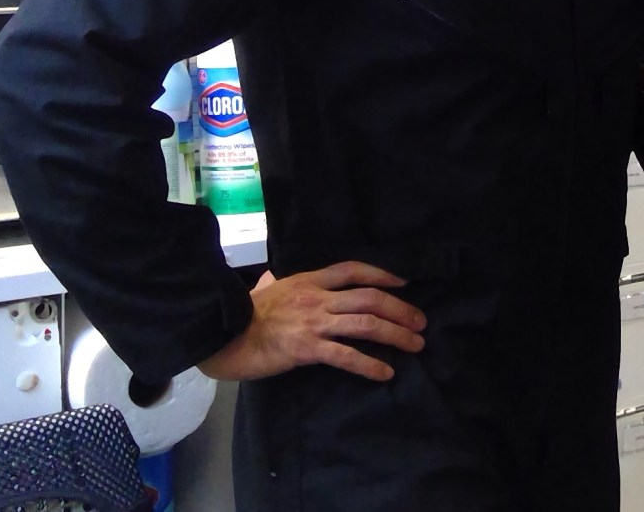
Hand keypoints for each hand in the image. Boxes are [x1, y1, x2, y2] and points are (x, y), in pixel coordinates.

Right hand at [197, 262, 425, 382]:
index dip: (383, 273)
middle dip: (401, 309)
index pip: (354, 270)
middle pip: (371, 298)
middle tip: (421, 323)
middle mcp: (317, 298)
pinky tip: (385, 373)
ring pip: (366, 324)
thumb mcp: (265, 288)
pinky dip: (369, 364)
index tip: (405, 282)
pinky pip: (346, 356)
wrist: (221, 335)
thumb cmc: (243, 314)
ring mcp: (313, 323)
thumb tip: (271, 277)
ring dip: (396, 334)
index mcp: (309, 280)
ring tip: (416, 344)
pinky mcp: (307, 349)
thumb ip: (275, 281)